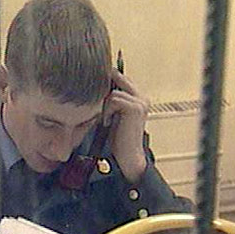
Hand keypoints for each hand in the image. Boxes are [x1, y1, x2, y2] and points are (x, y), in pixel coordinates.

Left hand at [102, 68, 148, 182]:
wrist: (126, 157)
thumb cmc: (116, 139)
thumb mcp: (111, 115)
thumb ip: (108, 101)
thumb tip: (93, 87)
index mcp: (138, 98)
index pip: (120, 78)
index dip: (106, 81)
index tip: (93, 87)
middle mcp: (141, 98)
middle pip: (118, 77)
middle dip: (104, 87)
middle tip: (96, 102)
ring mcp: (140, 102)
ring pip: (113, 91)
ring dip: (104, 106)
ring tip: (105, 120)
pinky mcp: (135, 108)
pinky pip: (113, 99)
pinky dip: (107, 111)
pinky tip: (108, 123)